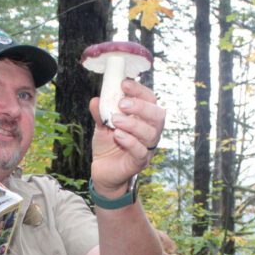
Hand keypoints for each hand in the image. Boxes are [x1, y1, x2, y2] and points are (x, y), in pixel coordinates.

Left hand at [90, 79, 165, 195]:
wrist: (103, 171)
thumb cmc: (108, 145)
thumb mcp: (102, 125)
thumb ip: (100, 112)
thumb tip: (96, 100)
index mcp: (144, 118)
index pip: (150, 100)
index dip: (139, 90)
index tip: (123, 84)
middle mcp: (150, 131)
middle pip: (157, 115)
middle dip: (141, 106)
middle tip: (122, 103)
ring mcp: (147, 148)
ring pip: (150, 134)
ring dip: (133, 124)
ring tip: (115, 120)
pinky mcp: (140, 163)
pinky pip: (141, 152)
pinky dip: (130, 142)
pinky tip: (118, 135)